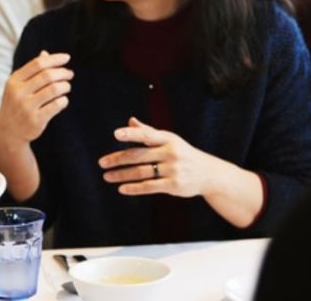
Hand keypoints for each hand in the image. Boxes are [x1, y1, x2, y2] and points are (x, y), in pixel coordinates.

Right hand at [0, 51, 72, 143]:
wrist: (8, 133)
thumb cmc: (16, 105)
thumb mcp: (18, 86)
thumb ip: (31, 70)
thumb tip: (45, 53)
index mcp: (14, 81)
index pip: (37, 64)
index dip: (54, 59)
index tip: (67, 58)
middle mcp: (18, 93)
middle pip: (47, 75)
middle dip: (63, 72)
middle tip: (70, 74)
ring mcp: (26, 107)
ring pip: (54, 90)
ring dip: (65, 86)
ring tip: (67, 86)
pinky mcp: (35, 120)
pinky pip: (56, 105)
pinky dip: (64, 100)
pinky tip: (63, 100)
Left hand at [97, 116, 215, 197]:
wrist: (209, 174)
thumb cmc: (183, 153)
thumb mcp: (169, 140)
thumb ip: (149, 132)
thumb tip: (130, 120)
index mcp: (167, 138)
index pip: (146, 134)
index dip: (131, 133)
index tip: (116, 134)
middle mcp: (170, 152)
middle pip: (139, 155)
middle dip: (118, 159)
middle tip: (101, 163)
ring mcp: (173, 169)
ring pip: (141, 172)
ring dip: (121, 175)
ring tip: (107, 176)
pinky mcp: (174, 185)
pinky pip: (150, 186)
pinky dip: (134, 188)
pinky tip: (121, 189)